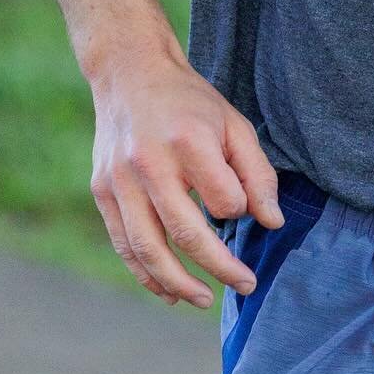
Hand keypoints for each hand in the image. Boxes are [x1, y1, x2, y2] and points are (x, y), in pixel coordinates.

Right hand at [88, 48, 285, 306]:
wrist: (130, 74)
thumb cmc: (190, 103)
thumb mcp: (233, 124)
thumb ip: (257, 173)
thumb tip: (272, 223)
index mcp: (188, 141)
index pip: (223, 199)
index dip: (239, 210)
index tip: (243, 207)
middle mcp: (150, 163)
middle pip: (185, 233)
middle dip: (219, 268)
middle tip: (245, 285)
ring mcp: (120, 180)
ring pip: (148, 249)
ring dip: (178, 283)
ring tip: (204, 300)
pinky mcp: (102, 191)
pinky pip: (124, 244)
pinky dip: (145, 273)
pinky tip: (167, 291)